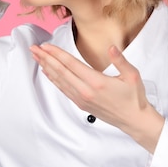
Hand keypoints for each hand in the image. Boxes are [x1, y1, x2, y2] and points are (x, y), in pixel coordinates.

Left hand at [29, 44, 164, 152]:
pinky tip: (47, 72)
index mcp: (96, 82)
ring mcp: (81, 99)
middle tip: (33, 49)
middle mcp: (85, 91)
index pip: (71, 64)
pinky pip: (63, 89)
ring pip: (59, 80)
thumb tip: (111, 47)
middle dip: (45, 58)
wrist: (134, 120)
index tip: (46, 46)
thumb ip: (120, 60)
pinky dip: (53, 79)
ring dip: (46, 67)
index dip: (57, 54)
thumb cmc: (134, 97)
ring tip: (36, 57)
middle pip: (60, 71)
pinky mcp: (81, 104)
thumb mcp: (132, 76)